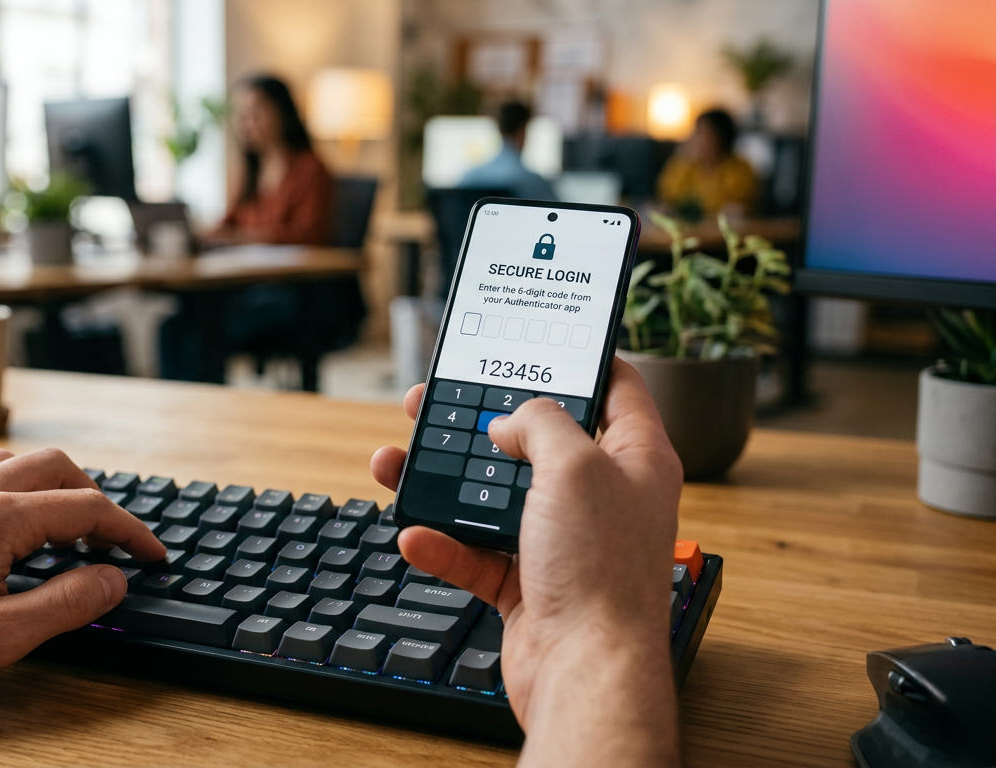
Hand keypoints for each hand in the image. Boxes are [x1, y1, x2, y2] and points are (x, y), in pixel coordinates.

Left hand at [0, 447, 164, 709]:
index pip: (88, 508)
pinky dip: (20, 483)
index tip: (152, 555)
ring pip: (21, 461)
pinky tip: (18, 516)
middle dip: (100, 500)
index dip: (131, 532)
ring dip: (59, 486)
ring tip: (75, 526)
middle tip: (117, 541)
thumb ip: (66, 603)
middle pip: (59, 468)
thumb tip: (113, 579)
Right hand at [369, 358, 681, 759]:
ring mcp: (563, 541)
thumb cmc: (601, 571)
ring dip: (443, 481)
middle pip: (537, 441)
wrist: (585, 671)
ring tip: (397, 461)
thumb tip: (507, 425)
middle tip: (435, 401)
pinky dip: (442, 543)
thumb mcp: (573, 465)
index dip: (576, 361)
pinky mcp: (529, 583)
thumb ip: (538, 423)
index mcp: (635, 458)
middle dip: (481, 422)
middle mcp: (602, 496)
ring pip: (494, 496)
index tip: (532, 345)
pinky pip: (476, 553)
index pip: (615, 387)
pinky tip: (415, 533)